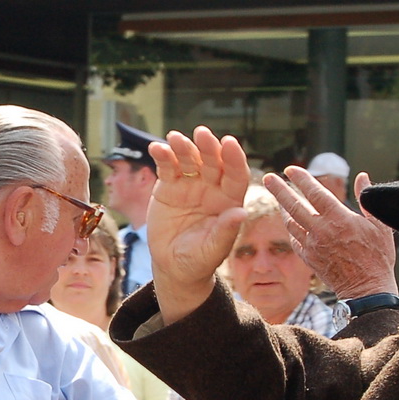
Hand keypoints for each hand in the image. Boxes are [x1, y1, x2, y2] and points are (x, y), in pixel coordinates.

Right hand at [144, 128, 252, 323]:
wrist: (174, 266)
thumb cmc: (200, 260)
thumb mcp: (213, 249)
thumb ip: (225, 230)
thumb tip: (241, 213)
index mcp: (229, 200)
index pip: (235, 175)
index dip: (234, 158)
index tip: (230, 143)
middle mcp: (212, 188)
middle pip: (212, 162)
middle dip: (208, 147)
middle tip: (201, 133)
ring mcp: (190, 185)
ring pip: (189, 160)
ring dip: (183, 147)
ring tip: (174, 138)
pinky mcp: (169, 187)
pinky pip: (167, 167)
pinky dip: (162, 156)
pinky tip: (157, 148)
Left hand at [262, 168, 398, 299]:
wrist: (366, 289)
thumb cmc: (377, 256)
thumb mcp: (379, 224)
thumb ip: (366, 199)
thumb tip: (362, 176)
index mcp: (339, 218)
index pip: (314, 192)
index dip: (301, 179)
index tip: (290, 169)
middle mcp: (321, 230)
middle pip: (294, 205)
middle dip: (279, 189)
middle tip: (269, 177)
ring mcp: (312, 245)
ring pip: (291, 222)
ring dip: (283, 208)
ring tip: (278, 198)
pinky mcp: (308, 258)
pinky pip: (294, 239)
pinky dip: (290, 228)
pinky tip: (289, 222)